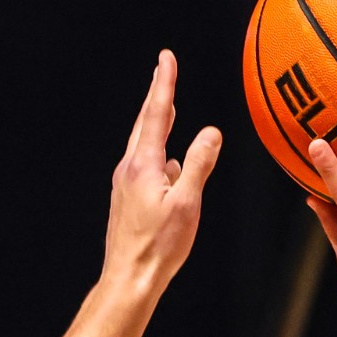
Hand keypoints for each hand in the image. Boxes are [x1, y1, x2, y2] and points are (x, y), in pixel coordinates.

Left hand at [102, 51, 221, 296]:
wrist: (129, 279)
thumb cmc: (159, 247)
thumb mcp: (187, 204)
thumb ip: (198, 165)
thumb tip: (210, 132)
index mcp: (144, 165)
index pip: (157, 114)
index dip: (164, 84)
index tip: (166, 57)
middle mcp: (130, 169)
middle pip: (145, 124)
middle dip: (157, 97)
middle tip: (162, 72)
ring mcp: (125, 185)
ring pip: (144, 147)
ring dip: (157, 126)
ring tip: (168, 111)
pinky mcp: (126, 201)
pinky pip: (145, 169)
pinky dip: (158, 157)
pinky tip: (169, 170)